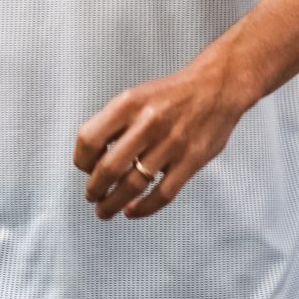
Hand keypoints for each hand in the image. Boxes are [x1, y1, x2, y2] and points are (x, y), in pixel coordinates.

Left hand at [73, 52, 248, 219]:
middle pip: (109, 168)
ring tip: (105, 210)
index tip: (84, 168)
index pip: (90, 138)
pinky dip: (144, 208)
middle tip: (91, 196)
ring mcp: (171, 144)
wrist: (216, 87)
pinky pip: (162, 194)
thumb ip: (115, 122)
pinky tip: (132, 211)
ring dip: (113, 203)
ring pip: (133, 185)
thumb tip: (92, 157)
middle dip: (95, 189)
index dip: (82, 159)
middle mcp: (147, 122)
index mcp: (128, 103)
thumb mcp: (137, 95)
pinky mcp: (191, 161)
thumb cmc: (172, 94)